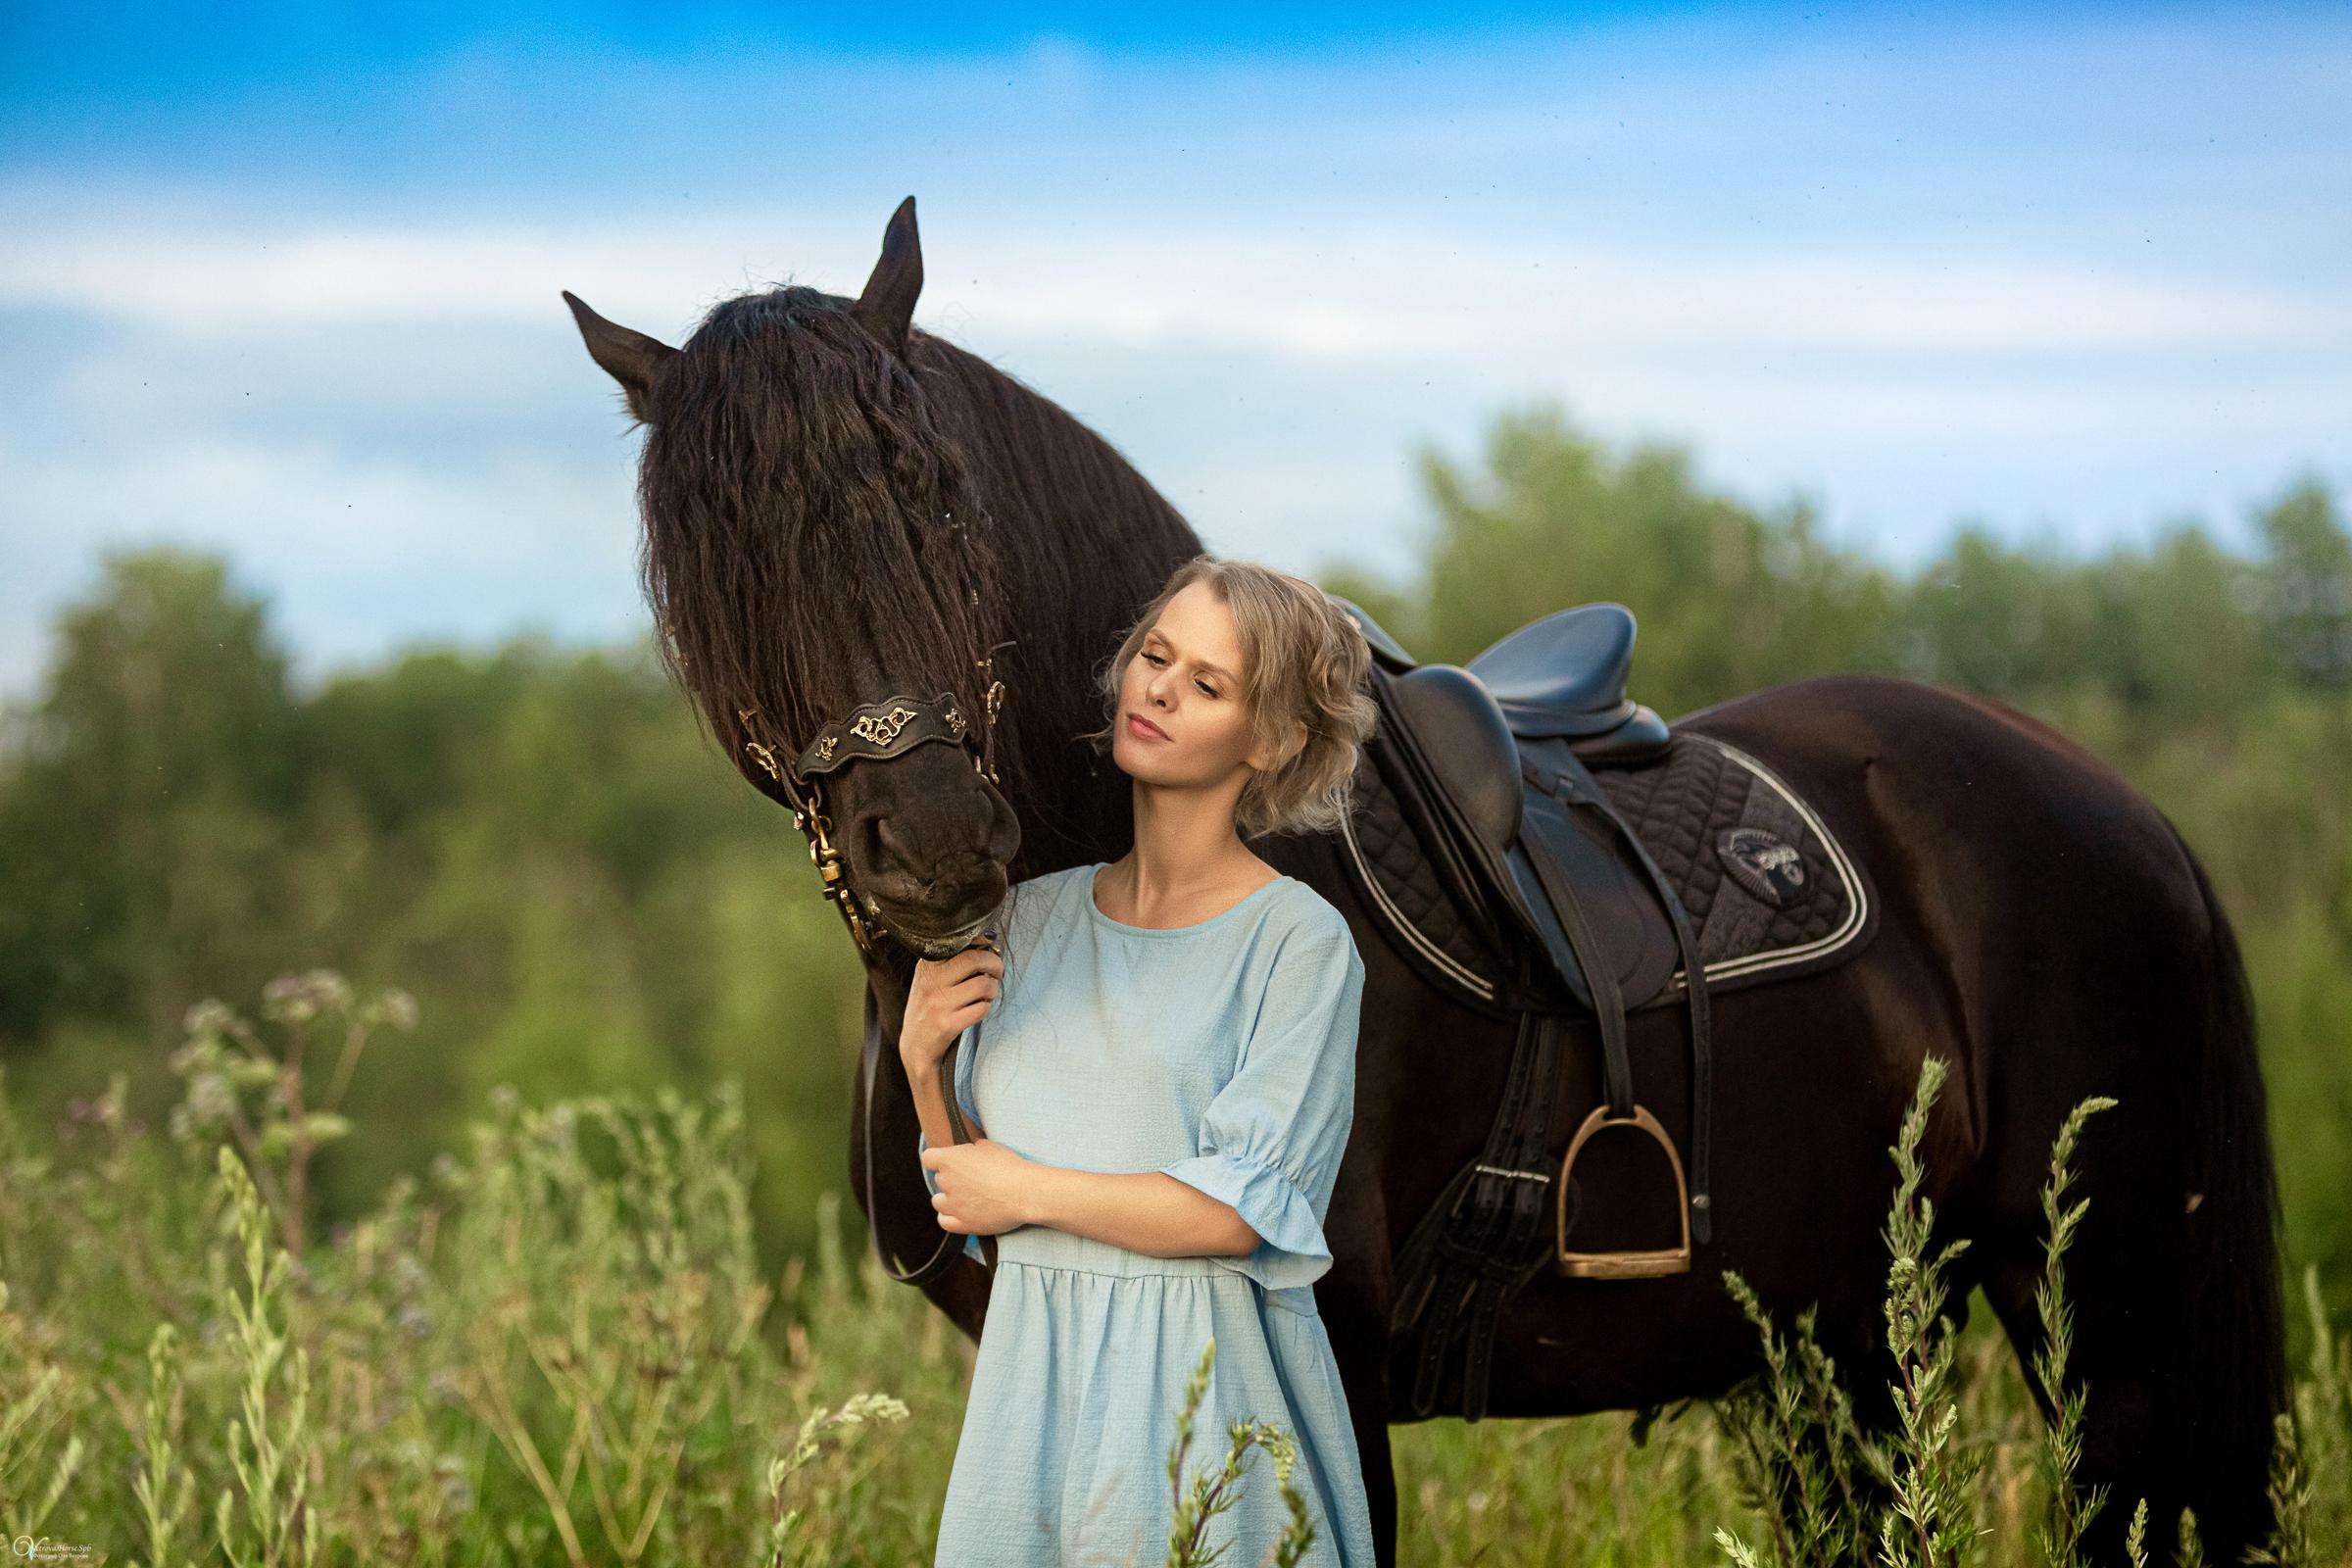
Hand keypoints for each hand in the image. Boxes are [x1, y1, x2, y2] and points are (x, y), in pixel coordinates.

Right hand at [900, 942, 1004, 1079]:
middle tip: (998, 972)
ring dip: (993, 989)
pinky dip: (987, 1007)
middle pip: (974, 960)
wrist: (915, 1045)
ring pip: (983, 985)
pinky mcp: (947, 1024)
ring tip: (988, 993)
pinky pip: (982, 1008)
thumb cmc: (929, 1007)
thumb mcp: (930, 979)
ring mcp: (938, 1004)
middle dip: (995, 964)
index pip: (960, 944)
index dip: (982, 943)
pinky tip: (980, 1008)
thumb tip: (988, 941)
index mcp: (927, 967)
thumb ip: (953, 961)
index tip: (991, 948)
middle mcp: (930, 982)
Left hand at [918, 1137, 1038, 1236]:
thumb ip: (972, 1149)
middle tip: (971, 1179)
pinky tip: (961, 1212)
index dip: (937, 1159)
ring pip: (938, 1202)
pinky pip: (944, 1221)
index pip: (928, 1158)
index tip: (949, 1161)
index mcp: (950, 1159)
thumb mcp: (989, 1146)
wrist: (1024, 1192)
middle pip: (938, 1179)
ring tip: (967, 1197)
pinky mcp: (962, 1223)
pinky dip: (950, 1217)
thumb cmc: (1010, 1166)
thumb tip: (971, 1150)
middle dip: (951, 1178)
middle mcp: (947, 1181)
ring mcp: (953, 1205)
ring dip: (949, 1199)